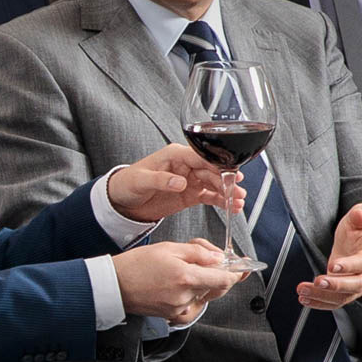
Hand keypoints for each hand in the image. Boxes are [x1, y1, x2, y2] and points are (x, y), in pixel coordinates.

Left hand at [107, 144, 244, 221]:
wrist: (122, 201)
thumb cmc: (128, 184)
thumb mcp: (141, 180)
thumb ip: (161, 180)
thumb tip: (180, 182)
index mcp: (175, 155)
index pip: (201, 157)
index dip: (217, 165)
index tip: (229, 174)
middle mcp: (185, 165)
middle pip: (212, 170)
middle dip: (226, 181)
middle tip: (238, 192)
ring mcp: (190, 180)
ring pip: (214, 183)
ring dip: (227, 192)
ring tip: (239, 201)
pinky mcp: (190, 194)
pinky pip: (209, 196)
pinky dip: (220, 201)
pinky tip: (231, 207)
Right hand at [113, 239, 243, 324]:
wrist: (115, 285)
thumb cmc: (137, 265)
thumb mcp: (170, 248)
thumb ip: (198, 253)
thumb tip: (219, 258)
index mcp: (185, 277)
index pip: (224, 278)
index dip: (237, 272)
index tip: (244, 268)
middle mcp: (184, 296)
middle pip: (219, 287)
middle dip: (222, 273)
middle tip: (217, 262)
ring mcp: (180, 308)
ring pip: (206, 294)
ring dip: (206, 281)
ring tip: (189, 269)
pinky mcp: (174, 316)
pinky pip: (195, 305)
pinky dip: (196, 293)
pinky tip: (184, 283)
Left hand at [296, 203, 361, 309]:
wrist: (361, 244)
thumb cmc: (361, 231)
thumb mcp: (361, 217)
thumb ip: (361, 214)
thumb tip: (359, 214)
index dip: (349, 266)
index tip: (333, 265)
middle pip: (355, 285)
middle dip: (335, 286)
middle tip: (318, 282)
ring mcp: (357, 286)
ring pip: (342, 297)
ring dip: (321, 296)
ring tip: (304, 291)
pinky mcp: (346, 292)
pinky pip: (334, 302)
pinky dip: (319, 302)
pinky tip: (305, 299)